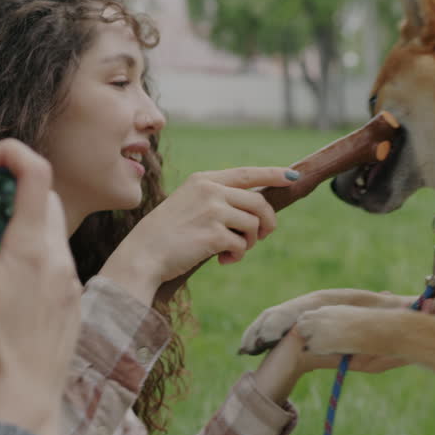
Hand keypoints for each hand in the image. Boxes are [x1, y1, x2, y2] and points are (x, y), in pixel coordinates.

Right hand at [0, 140, 81, 434]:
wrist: (24, 403)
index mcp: (34, 247)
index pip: (37, 172)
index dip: (12, 153)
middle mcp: (60, 260)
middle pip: (45, 202)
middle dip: (13, 193)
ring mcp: (70, 285)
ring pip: (49, 237)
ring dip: (20, 230)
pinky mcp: (70, 308)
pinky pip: (53, 268)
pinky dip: (29, 260)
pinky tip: (4, 290)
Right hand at [99, 167, 297, 303]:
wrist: (142, 254)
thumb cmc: (165, 235)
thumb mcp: (188, 205)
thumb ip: (217, 201)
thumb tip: (256, 211)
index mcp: (203, 179)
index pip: (247, 173)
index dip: (273, 174)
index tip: (293, 177)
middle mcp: (210, 189)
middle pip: (258, 202)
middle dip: (266, 223)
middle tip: (260, 238)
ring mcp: (212, 210)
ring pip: (253, 224)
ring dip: (249, 242)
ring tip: (232, 251)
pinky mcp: (214, 233)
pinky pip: (241, 244)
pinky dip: (236, 255)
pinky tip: (222, 260)